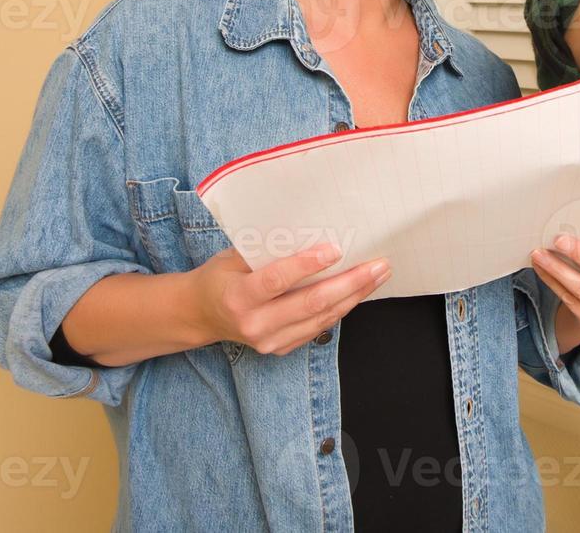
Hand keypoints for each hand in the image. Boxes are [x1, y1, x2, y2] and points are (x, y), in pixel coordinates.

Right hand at [190, 245, 390, 355]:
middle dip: (350, 283)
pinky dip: (341, 308)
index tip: (335, 249)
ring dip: (354, 296)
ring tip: (377, 275)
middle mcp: (254, 324)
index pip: (277, 280)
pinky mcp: (280, 349)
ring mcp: (269, 341)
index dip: (307, 265)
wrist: (201, 316)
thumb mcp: (233, 257)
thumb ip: (266, 249)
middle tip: (378, 265)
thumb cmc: (221, 277)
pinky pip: (318, 328)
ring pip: (321, 318)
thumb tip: (311, 229)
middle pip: (310, 303)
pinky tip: (358, 292)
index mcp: (238, 297)